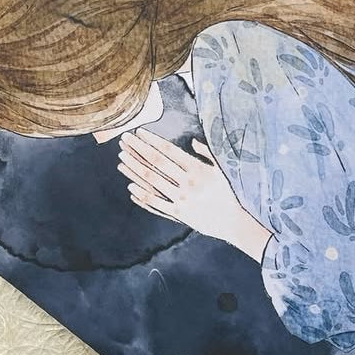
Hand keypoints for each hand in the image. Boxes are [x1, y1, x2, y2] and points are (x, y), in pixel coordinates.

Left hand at [119, 128, 272, 261]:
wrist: (232, 221)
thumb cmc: (227, 193)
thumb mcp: (221, 170)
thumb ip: (207, 153)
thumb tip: (192, 141)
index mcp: (198, 169)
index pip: (169, 151)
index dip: (152, 141)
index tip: (139, 133)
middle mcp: (187, 183)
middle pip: (157, 163)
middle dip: (138, 149)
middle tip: (124, 139)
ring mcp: (180, 198)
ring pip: (152, 181)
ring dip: (135, 169)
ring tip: (122, 158)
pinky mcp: (177, 213)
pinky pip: (155, 203)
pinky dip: (141, 195)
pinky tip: (130, 186)